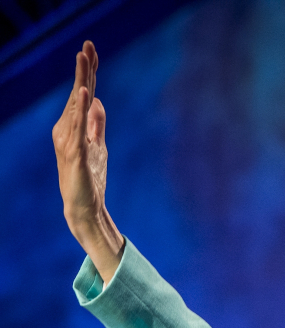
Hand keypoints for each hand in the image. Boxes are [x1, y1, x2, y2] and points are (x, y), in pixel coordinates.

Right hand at [52, 40, 122, 282]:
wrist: (84, 207)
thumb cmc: (89, 178)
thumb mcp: (98, 147)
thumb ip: (96, 125)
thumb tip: (99, 102)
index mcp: (74, 127)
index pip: (83, 94)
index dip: (88, 72)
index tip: (92, 49)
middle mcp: (67, 130)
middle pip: (78, 94)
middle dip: (84, 69)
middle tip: (87, 45)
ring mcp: (69, 142)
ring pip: (76, 106)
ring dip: (81, 82)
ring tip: (84, 60)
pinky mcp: (74, 155)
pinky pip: (78, 128)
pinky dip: (81, 112)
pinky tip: (86, 95)